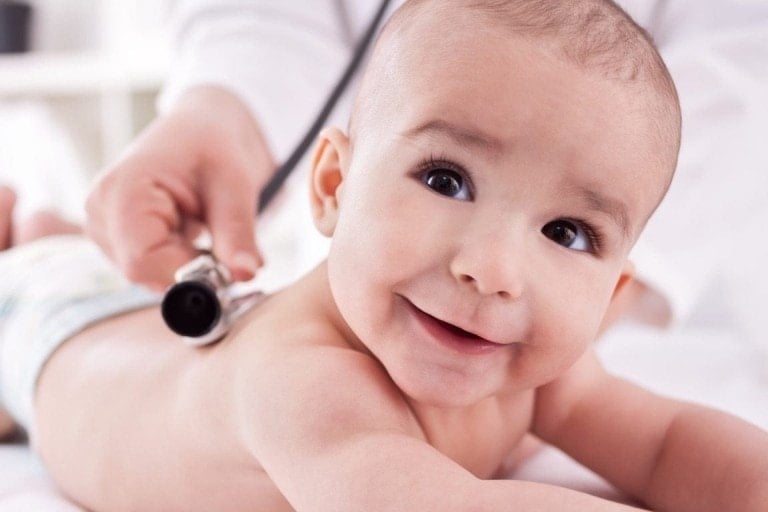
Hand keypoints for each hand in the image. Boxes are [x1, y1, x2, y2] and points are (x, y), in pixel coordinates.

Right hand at [86, 86, 274, 290]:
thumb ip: (237, 232)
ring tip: (198, 223)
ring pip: (147, 275)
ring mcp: (103, 226)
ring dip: (183, 262)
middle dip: (187, 268)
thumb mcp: (235, 185)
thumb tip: (246, 273)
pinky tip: (187, 229)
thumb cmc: (214, 146)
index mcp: (123, 190)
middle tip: (217, 239)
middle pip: (143, 272)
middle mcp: (101, 210)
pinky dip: (176, 258)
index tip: (222, 263)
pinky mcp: (114, 237)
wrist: (203, 129)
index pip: (141, 261)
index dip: (185, 272)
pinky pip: (148, 268)